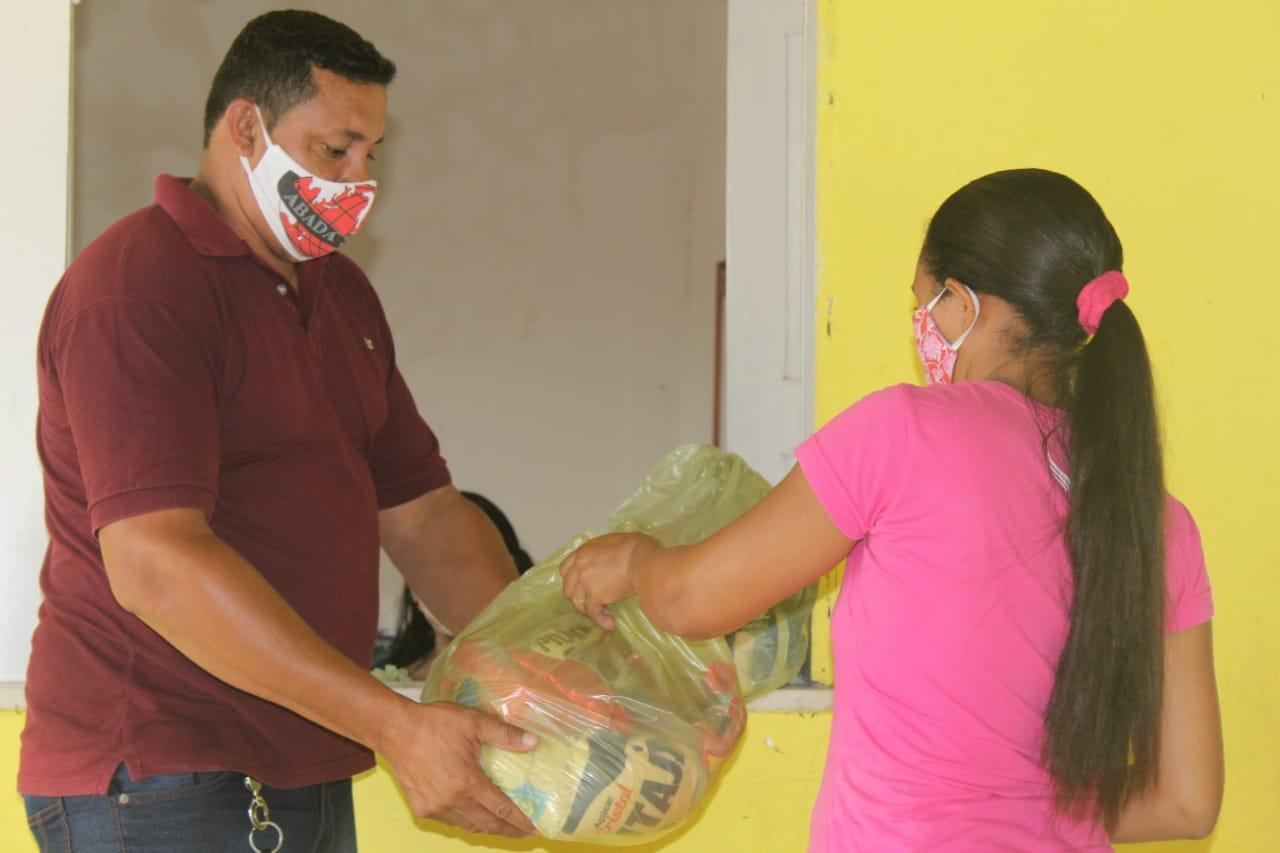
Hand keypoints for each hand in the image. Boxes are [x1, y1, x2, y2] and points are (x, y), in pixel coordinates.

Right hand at [377, 699, 537, 837]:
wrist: (394, 730)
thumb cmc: (435, 723)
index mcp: (467, 782)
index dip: (519, 821)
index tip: (534, 829)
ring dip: (486, 827)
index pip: (500, 809)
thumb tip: (533, 743)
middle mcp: (452, 800)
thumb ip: (505, 734)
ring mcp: (435, 807)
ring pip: (467, 824)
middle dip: (507, 831)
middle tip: (524, 833)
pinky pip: (450, 820)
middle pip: (486, 824)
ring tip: (501, 824)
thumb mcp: (474, 722)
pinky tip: (473, 813)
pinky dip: (465, 820)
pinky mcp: (421, 807)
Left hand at [559, 532, 661, 629]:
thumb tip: (601, 562)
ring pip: (578, 603)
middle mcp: (579, 567)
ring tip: (602, 614)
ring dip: (588, 610)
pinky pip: (593, 612)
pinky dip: (601, 620)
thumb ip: (599, 553)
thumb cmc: (634, 547)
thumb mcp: (610, 542)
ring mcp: (585, 582)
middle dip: (578, 597)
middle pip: (568, 589)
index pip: (564, 570)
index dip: (571, 580)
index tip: (580, 586)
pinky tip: (610, 623)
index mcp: (582, 552)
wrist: (642, 560)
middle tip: (591, 602)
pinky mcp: (595, 595)